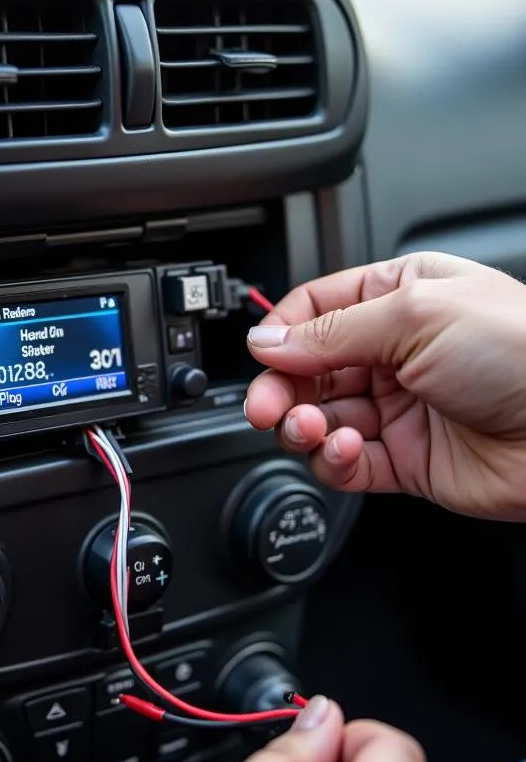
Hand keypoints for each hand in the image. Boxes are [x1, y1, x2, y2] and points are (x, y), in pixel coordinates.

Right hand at [244, 252, 525, 519]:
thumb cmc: (524, 353)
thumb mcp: (416, 315)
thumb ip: (332, 331)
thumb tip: (268, 341)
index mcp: (398, 298)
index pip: (314, 311)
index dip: (281, 335)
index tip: (263, 358)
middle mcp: (394, 351)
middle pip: (305, 370)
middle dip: (279, 389)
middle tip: (266, 406)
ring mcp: (397, 407)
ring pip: (317, 419)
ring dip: (303, 427)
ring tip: (312, 429)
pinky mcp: (402, 459)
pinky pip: (343, 463)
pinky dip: (331, 460)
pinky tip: (343, 450)